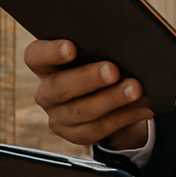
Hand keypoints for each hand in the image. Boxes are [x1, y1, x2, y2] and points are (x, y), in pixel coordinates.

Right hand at [25, 39, 154, 149]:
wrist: (103, 95)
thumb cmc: (97, 61)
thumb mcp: (92, 52)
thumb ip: (97, 44)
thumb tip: (124, 41)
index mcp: (44, 64)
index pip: (35, 56)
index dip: (50, 52)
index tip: (72, 47)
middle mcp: (46, 92)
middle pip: (60, 87)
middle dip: (89, 78)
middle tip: (113, 70)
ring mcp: (58, 116)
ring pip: (81, 111)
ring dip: (111, 99)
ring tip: (135, 89)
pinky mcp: (74, 135)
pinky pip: (98, 129)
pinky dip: (122, 117)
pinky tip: (140, 107)